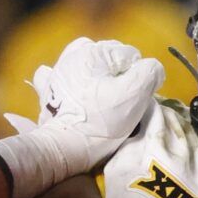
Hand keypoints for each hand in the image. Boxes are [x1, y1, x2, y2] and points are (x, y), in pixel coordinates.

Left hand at [0, 38, 165, 197]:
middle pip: (109, 59)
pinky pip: (57, 74)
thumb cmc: (101, 121)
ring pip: (85, 62)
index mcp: (96, 51)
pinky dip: (67, 79)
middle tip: (118, 101)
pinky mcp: (47, 88)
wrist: (63, 147)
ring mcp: (57, 70)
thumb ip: (149, 73)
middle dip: (117, 75)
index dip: (138, 78)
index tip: (133, 98)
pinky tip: (71, 89)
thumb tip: (150, 68)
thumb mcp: (135, 95)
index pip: (131, 56)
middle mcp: (74, 53)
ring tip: (98, 95)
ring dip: (95, 74)